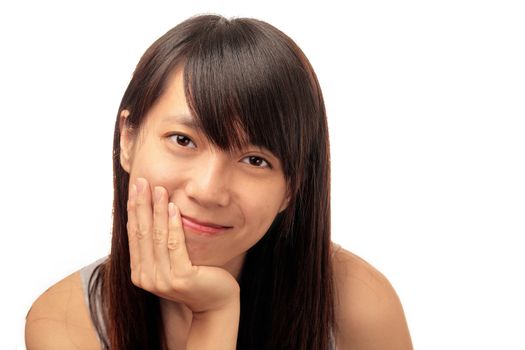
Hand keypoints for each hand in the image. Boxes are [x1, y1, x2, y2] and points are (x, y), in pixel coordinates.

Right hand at [126, 177, 239, 313]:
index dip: (134, 209)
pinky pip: (175, 245)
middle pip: (142, 233)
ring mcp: (162, 280)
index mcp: (139, 273)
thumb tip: (148, 214)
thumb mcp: (171, 261)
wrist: (216, 303)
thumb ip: (158, 245)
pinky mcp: (181, 278)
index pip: (134, 234)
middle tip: (141, 181)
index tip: (135, 187)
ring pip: (157, 237)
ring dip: (156, 210)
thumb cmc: (196, 277)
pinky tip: (172, 207)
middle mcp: (146, 278)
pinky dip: (173, 225)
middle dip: (141, 204)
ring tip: (158, 189)